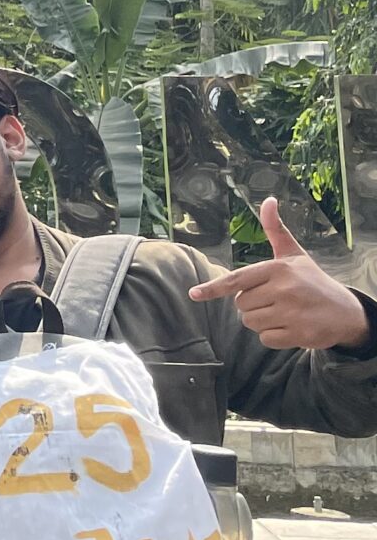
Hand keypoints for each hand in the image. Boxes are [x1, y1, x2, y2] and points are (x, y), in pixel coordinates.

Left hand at [189, 198, 369, 351]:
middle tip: (275, 300)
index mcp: (278, 268)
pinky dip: (274, 336)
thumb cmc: (313, 281)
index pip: (238, 280)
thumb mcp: (294, 254)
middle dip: (252, 305)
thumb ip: (275, 230)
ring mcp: (292, 313)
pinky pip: (266, 339)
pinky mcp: (299, 334)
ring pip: (251, 323)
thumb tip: (268, 200)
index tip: (193, 294)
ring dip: (261, 322)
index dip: (213, 288)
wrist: (346, 311)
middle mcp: (284, 290)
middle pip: (241, 305)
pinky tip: (290, 327)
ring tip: (283, 313)